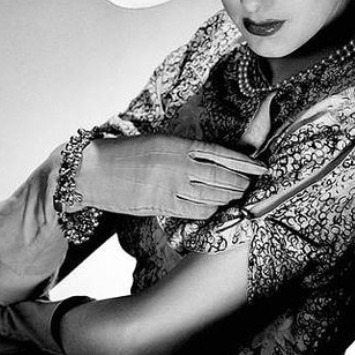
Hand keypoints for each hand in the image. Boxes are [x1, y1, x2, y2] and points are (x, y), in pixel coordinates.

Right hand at [76, 134, 266, 219]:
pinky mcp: (162, 205)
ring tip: (239, 199)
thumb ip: (185, 151)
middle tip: (253, 187)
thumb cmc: (125, 154)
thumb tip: (212, 162)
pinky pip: (196, 211)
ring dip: (229, 199)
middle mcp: (179, 165)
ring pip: (213, 197)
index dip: (246, 163)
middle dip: (242, 184)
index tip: (262, 168)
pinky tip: (217, 209)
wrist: (93, 170)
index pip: (222, 154)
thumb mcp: (159, 143)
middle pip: (223, 178)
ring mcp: (171, 187)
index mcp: (178, 144)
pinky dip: (211, 211)